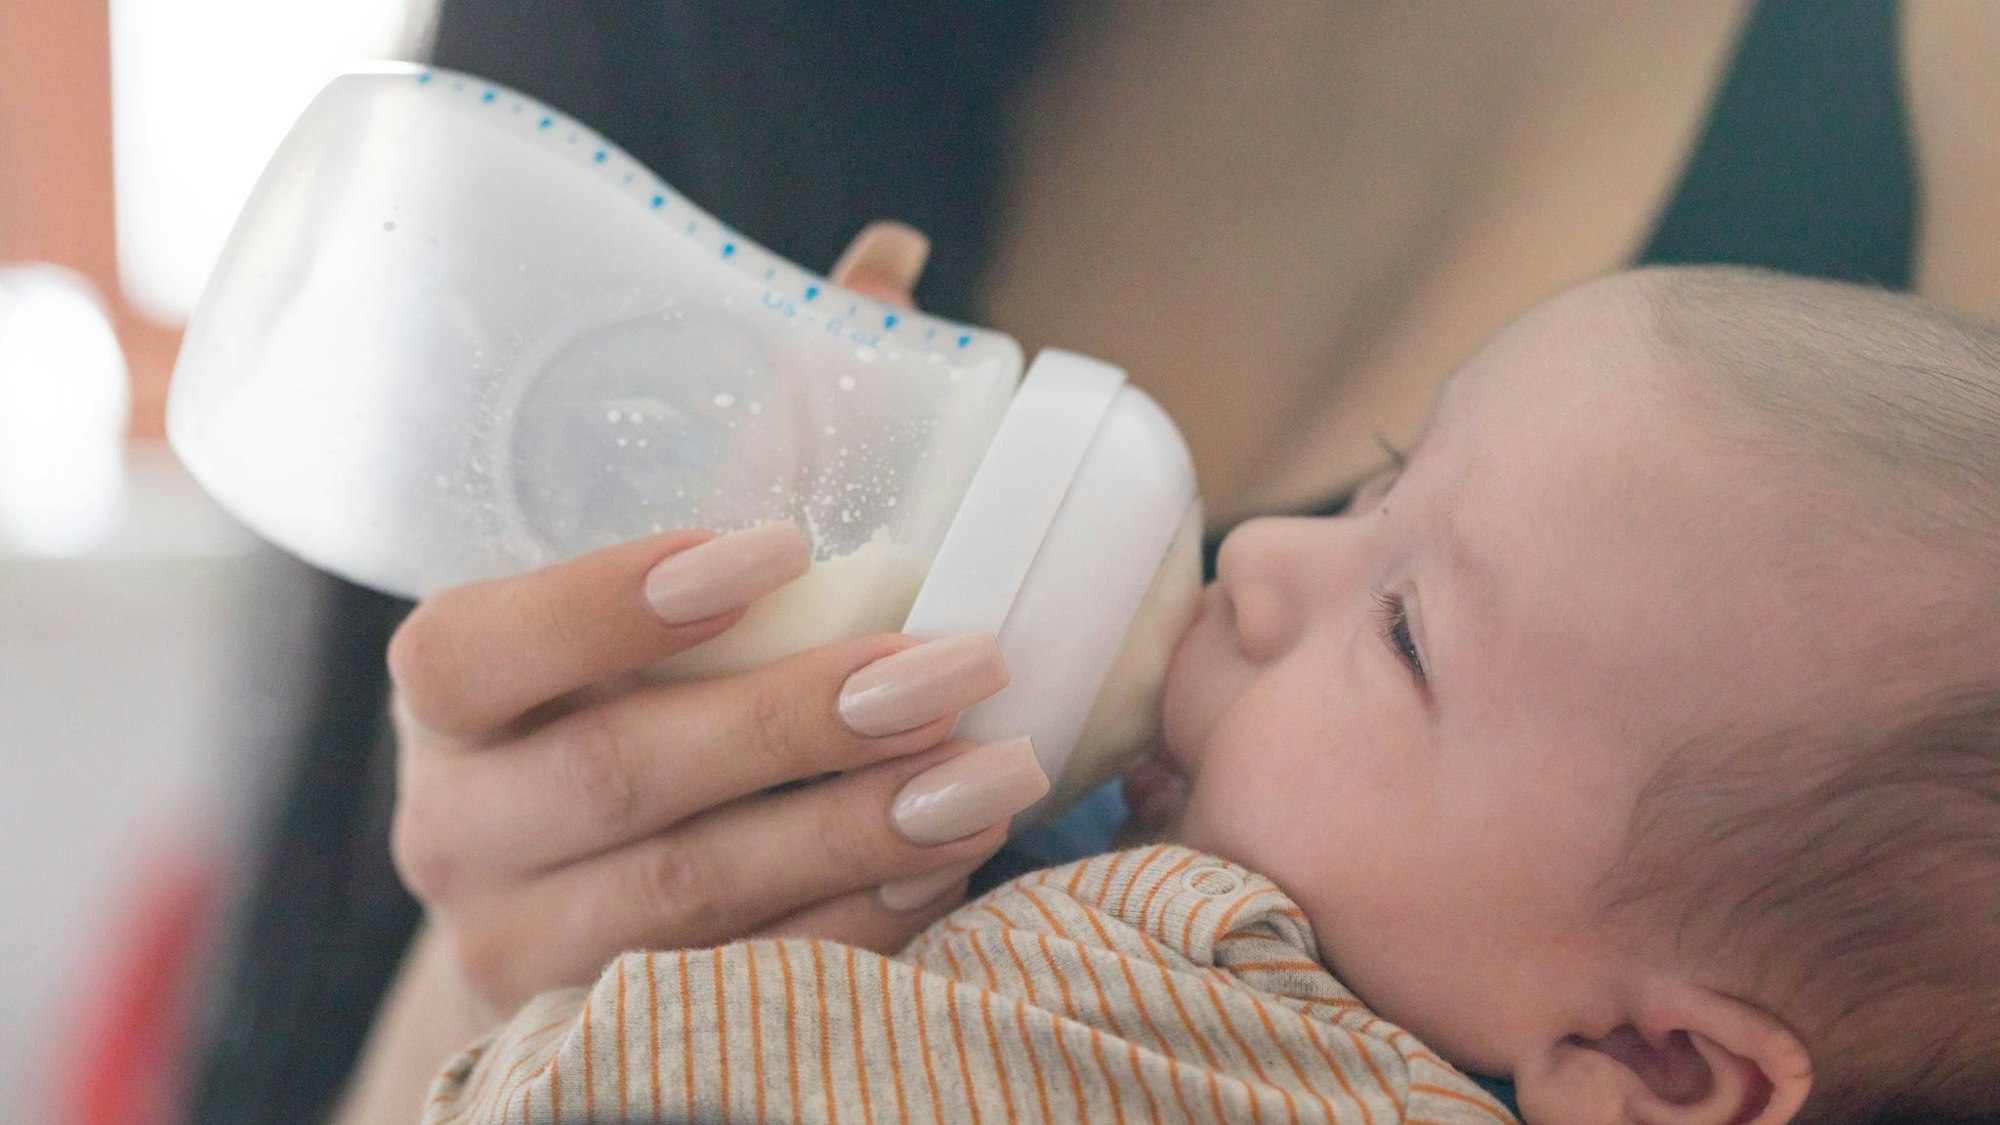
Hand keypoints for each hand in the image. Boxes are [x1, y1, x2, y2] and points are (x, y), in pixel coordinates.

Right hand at [383, 223, 1047, 1018]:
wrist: (556, 885)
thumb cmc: (623, 685)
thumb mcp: (648, 577)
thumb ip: (752, 429)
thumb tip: (890, 259)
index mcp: (447, 690)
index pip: (484, 646)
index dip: (616, 599)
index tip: (773, 548)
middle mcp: (454, 826)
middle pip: (625, 779)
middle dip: (806, 722)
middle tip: (962, 666)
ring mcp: (516, 947)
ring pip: (691, 902)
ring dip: (858, 834)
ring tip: (998, 775)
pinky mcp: (594, 1034)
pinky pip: (735, 995)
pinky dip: (855, 930)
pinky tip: (953, 871)